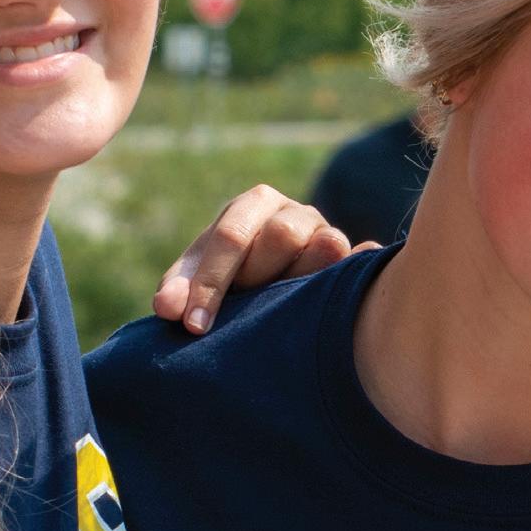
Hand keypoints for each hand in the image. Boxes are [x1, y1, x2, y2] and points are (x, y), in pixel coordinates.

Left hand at [154, 188, 354, 333]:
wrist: (271, 281)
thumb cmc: (228, 276)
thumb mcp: (199, 278)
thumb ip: (180, 289)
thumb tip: (167, 309)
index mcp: (254, 204)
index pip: (232, 236)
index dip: (211, 282)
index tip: (194, 325)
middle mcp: (296, 212)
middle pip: (283, 234)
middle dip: (257, 275)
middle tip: (242, 307)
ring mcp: (330, 234)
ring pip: (328, 246)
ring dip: (302, 280)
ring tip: (281, 309)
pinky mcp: (353, 262)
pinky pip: (362, 259)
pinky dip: (359, 266)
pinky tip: (342, 299)